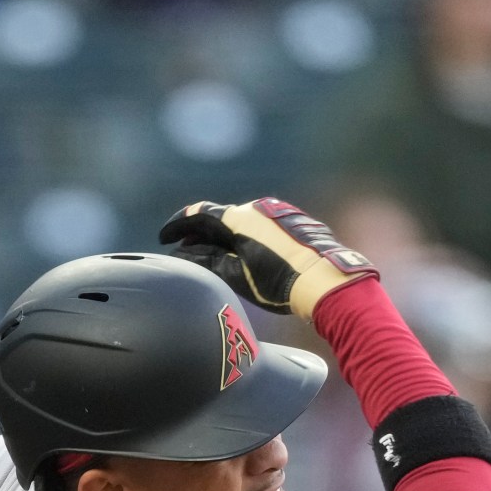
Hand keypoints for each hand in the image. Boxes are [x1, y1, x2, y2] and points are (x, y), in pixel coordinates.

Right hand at [158, 198, 379, 317]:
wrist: (326, 281)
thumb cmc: (280, 282)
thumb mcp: (236, 275)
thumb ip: (207, 260)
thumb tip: (183, 254)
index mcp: (239, 218)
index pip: (198, 214)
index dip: (177, 225)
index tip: (164, 236)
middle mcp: (258, 208)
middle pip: (220, 217)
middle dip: (200, 233)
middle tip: (185, 249)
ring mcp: (279, 213)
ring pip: (243, 221)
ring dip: (225, 235)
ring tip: (214, 254)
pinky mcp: (295, 221)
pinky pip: (262, 226)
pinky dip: (246, 237)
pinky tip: (247, 254)